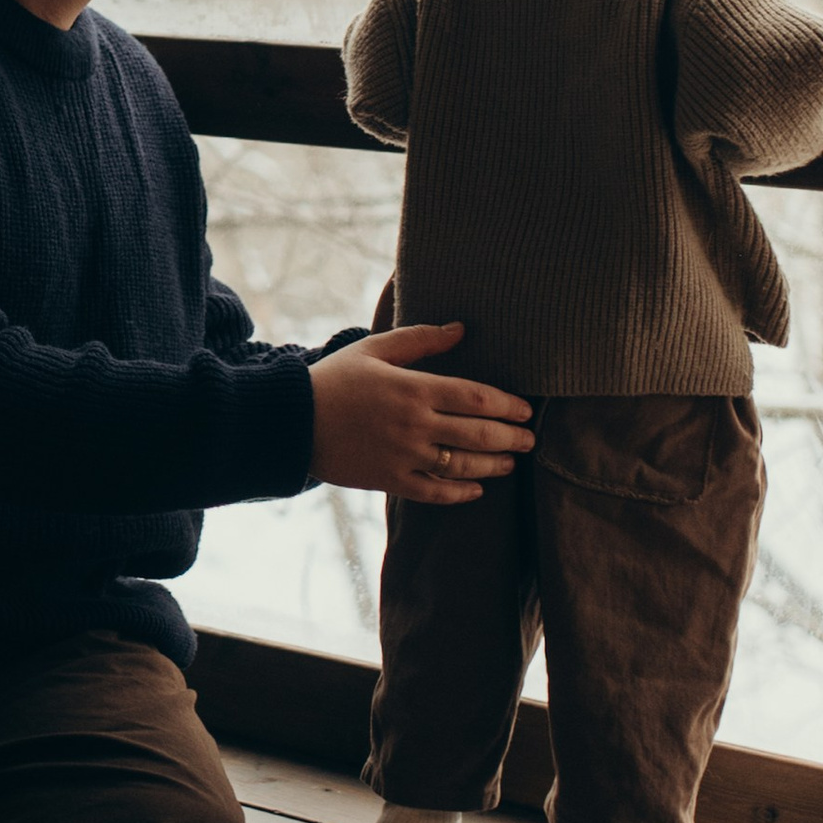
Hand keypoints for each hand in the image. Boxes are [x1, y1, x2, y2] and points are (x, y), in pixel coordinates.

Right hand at [306, 322, 532, 504]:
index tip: (526, 409)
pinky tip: (477, 489)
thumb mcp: (375, 349)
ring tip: (511, 463)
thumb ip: (421, 339)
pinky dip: (460, 493)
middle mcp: (414, 425)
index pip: (475, 397)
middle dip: (511, 437)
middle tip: (530, 439)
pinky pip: (434, 492)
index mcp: (413, 389)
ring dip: (493, 465)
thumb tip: (462, 329)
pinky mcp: (390, 479)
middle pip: (477, 434)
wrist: (292, 421)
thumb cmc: (335, 379)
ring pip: (462, 465)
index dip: (507, 405)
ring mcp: (403, 456)